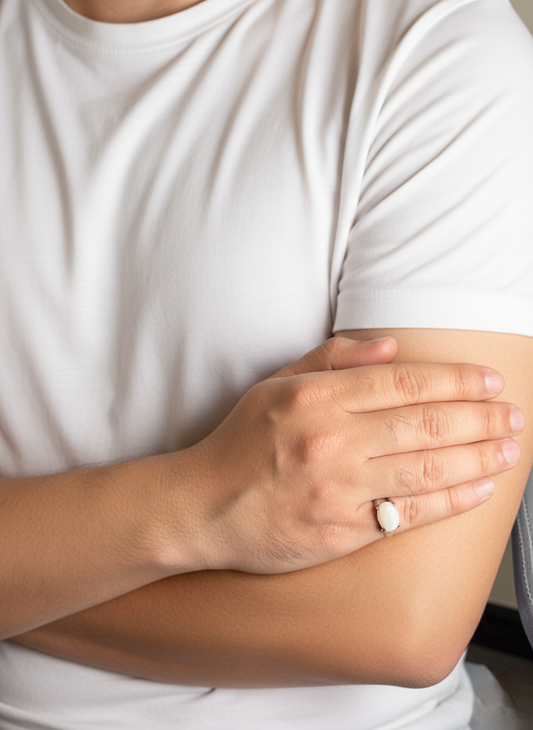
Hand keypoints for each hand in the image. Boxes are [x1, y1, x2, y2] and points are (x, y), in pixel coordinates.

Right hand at [170, 337, 522, 574]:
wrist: (203, 506)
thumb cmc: (239, 443)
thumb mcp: (274, 385)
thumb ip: (331, 359)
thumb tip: (389, 345)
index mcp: (318, 397)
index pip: (404, 381)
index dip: (455, 380)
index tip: (488, 381)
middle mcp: (333, 439)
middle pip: (426, 422)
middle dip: (481, 417)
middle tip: (513, 415)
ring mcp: (340, 487)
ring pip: (428, 467)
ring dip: (479, 456)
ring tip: (510, 448)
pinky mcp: (343, 530)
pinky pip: (410, 514)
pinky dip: (452, 500)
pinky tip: (480, 488)